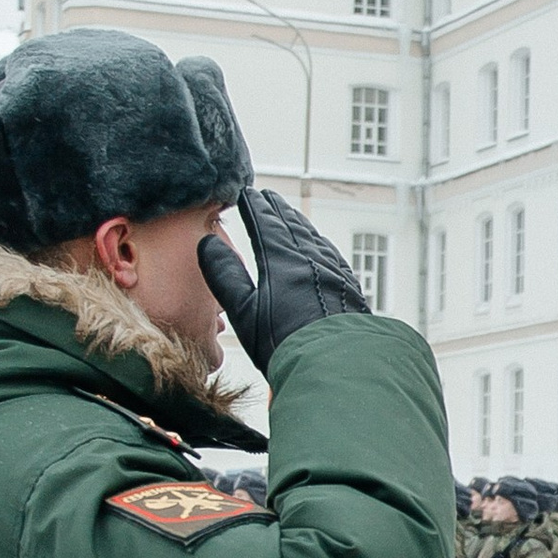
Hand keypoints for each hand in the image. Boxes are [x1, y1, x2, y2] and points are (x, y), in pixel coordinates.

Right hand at [198, 189, 369, 375]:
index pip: (266, 224)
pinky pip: (333, 257)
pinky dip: (322, 245)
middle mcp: (311, 259)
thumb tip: (208, 243)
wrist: (338, 365)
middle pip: (292, 226)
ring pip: (315, 239)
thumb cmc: (285, 343)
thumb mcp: (244, 312)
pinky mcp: (350, 289)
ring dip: (301, 225)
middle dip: (278, 210)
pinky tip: (322, 249)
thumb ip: (225, 276)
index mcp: (282, 260)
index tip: (247, 193)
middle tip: (270, 197)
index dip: (255, 207)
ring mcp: (334, 273)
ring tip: (292, 217)